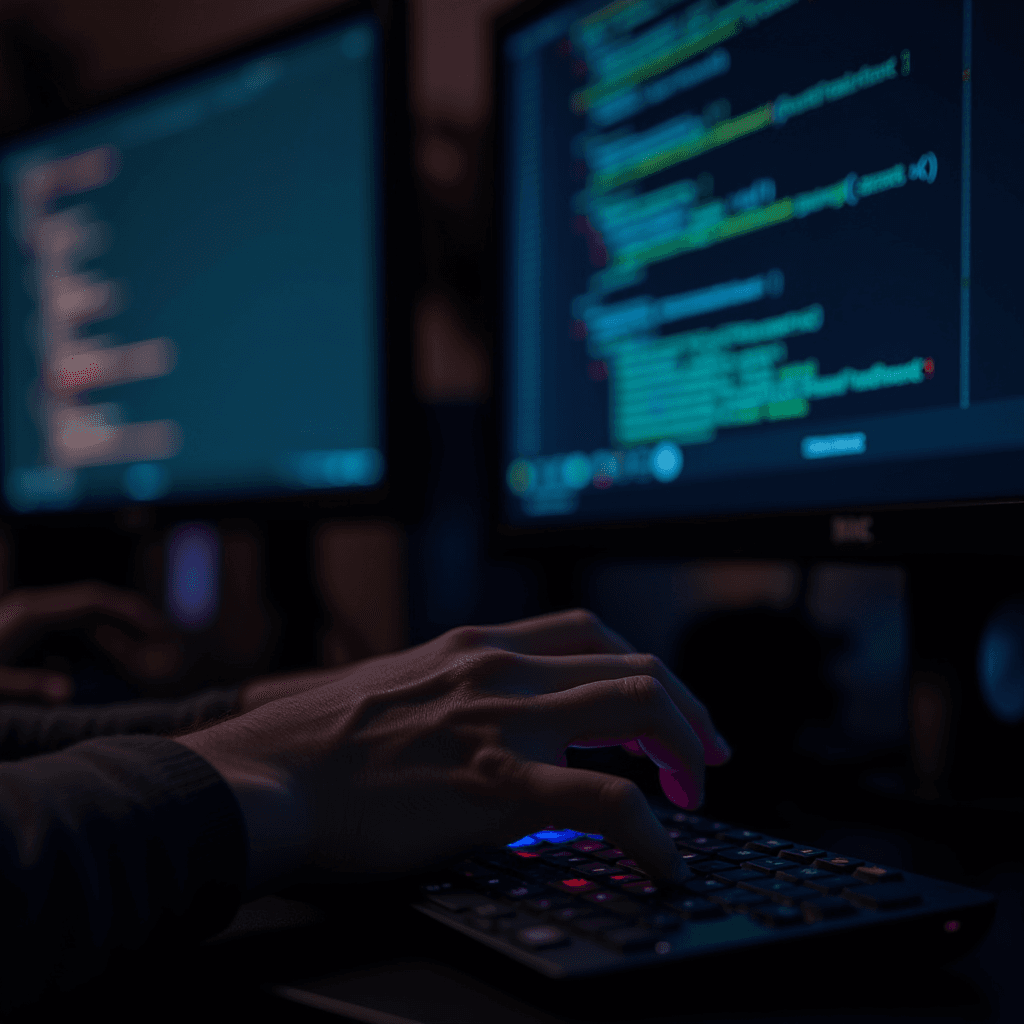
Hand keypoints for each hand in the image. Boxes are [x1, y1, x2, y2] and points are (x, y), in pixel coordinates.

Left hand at [0, 582, 180, 702]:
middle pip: (94, 600)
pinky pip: (72, 625)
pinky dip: (97, 636)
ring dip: (116, 625)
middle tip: (164, 633)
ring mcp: (30, 614)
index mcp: (30, 613)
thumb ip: (28, 686)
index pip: (92, 600)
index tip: (158, 627)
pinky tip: (111, 655)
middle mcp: (33, 607)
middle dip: (130, 614)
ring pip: (85, 612)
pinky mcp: (28, 628)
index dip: (128, 610)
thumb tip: (67, 693)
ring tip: (148, 643)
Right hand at [177, 609, 730, 898]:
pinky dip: (650, 832)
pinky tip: (662, 859)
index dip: (643, 670)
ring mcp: (502, 722)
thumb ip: (461, 694)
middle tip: (705, 754)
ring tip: (694, 792)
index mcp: (478, 646)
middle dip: (685, 709)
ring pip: (636, 708)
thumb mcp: (403, 688)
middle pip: (632, 665)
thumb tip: (505, 722)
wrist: (266, 776)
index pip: (591, 634)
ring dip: (684, 748)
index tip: (663, 708)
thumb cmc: (318, 742)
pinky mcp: (495, 787)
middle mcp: (499, 669)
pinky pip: (605, 803)